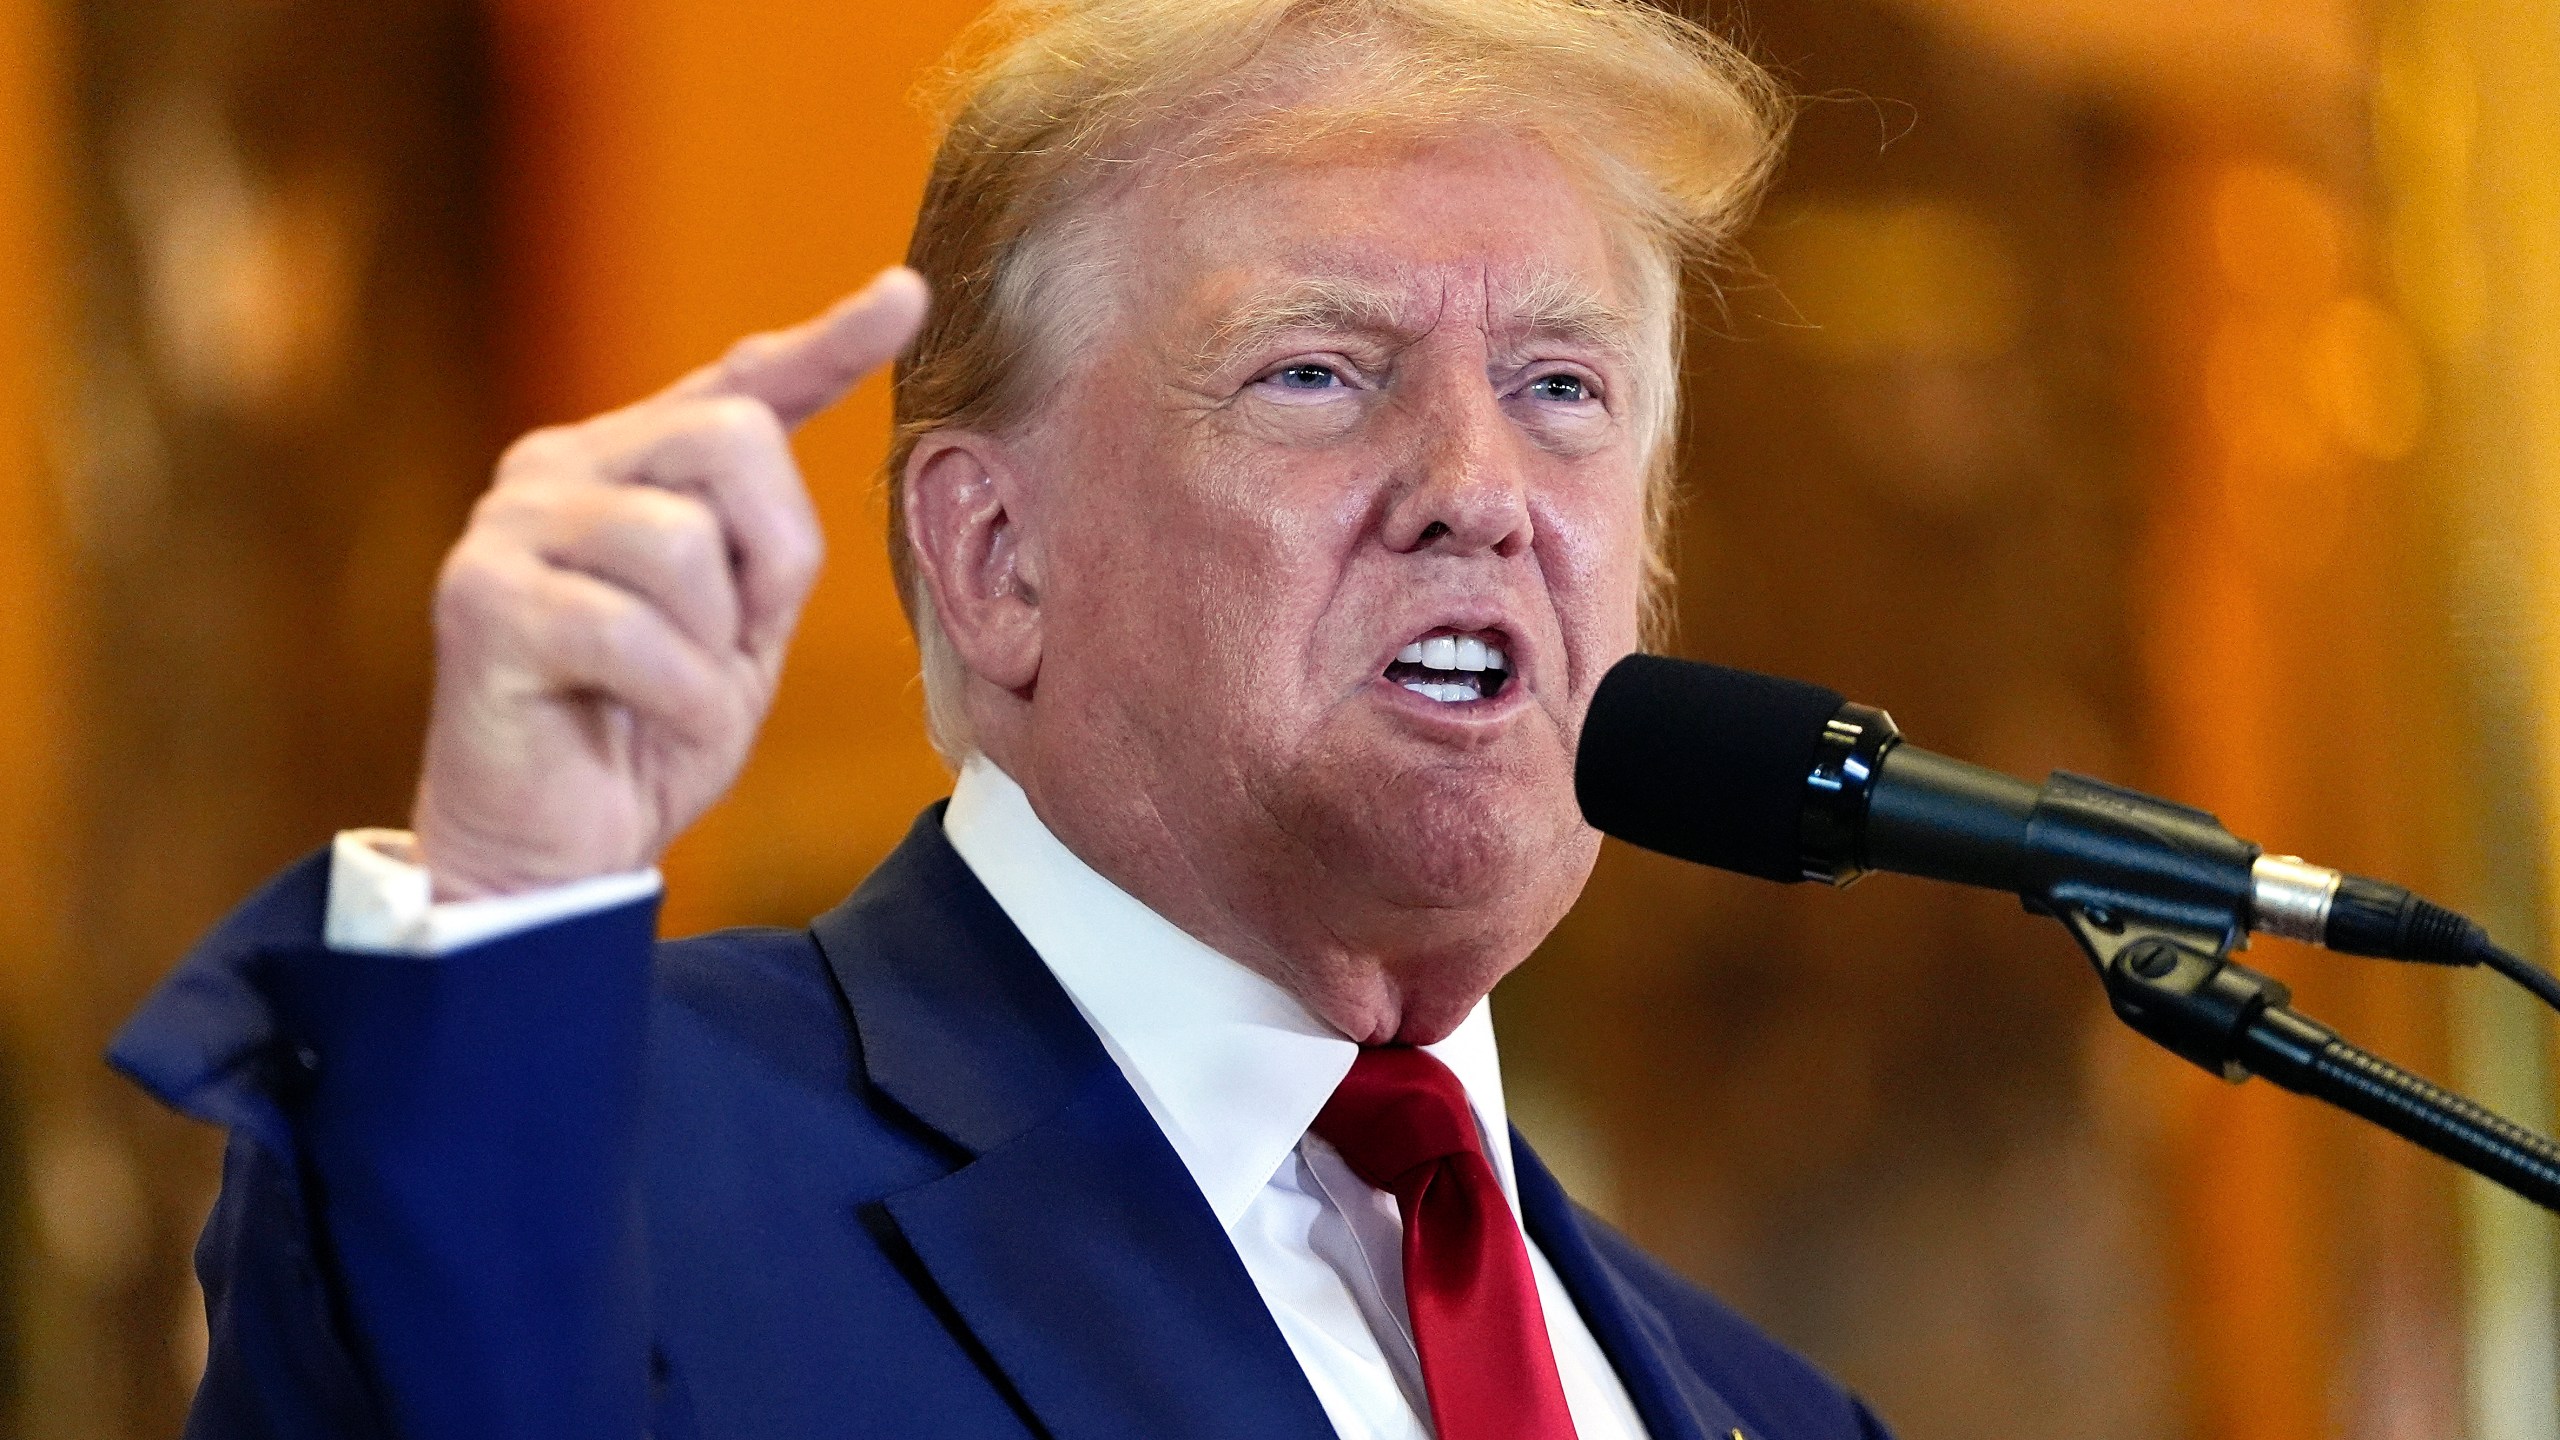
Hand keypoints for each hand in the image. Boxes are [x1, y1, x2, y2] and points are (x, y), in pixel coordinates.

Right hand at [409, 268, 930, 899]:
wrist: (555, 849)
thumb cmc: (649, 733)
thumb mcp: (741, 627)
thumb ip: (767, 537)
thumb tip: (790, 425)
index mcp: (631, 462)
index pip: (741, 382)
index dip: (829, 340)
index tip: (907, 295)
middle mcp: (560, 467)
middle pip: (734, 437)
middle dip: (774, 555)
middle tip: (739, 643)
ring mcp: (510, 526)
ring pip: (682, 539)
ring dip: (711, 642)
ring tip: (670, 692)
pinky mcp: (480, 601)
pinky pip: (632, 629)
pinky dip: (673, 696)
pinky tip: (644, 724)